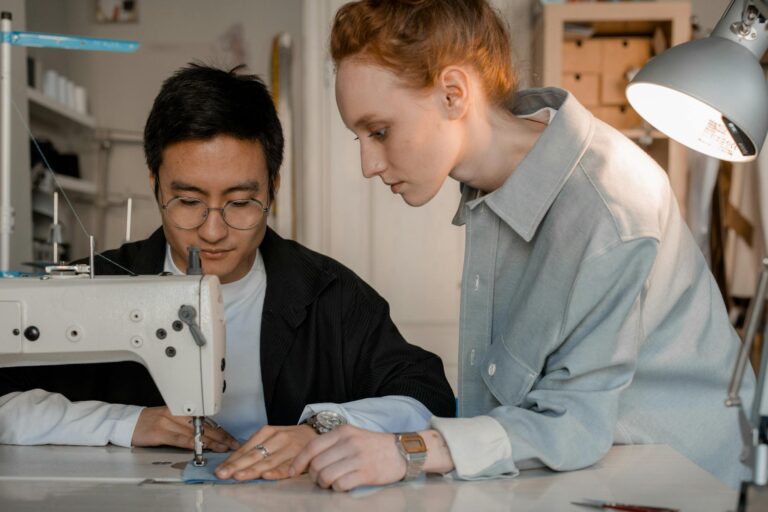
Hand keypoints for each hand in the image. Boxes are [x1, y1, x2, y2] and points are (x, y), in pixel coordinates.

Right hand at [131, 406, 238, 451]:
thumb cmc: (151, 421)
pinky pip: (179, 439)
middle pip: (203, 426)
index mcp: (181, 409)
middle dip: (220, 436)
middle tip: (233, 444)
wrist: (129, 422)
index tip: (231, 437)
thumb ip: (188, 424)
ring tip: (222, 448)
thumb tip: (209, 434)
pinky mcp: (160, 433)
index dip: (220, 430)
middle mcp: (176, 414)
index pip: (206, 420)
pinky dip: (192, 444)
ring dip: (210, 442)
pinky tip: (201, 448)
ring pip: (194, 433)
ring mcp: (168, 423)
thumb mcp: (172, 418)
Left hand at [215, 424, 318, 480]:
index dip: (233, 459)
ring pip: (268, 462)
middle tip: (224, 474)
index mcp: (268, 432)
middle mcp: (278, 439)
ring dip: (253, 470)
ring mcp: (289, 449)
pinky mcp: (300, 459)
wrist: (316, 433)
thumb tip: (233, 461)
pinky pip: (286, 468)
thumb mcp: (272, 435)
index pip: (247, 447)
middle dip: (237, 465)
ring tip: (239, 476)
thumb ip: (256, 446)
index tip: (220, 469)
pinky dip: (276, 472)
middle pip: (255, 454)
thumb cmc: (290, 437)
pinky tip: (266, 476)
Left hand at [289, 424, 406, 491]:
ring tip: (331, 482)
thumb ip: (331, 444)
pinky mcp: (366, 473)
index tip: (291, 472)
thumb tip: (307, 461)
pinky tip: (344, 484)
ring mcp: (358, 458)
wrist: (402, 451)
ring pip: (326, 476)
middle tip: (320, 478)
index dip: (298, 461)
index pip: (312, 447)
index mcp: (343, 431)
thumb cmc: (373, 446)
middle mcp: (349, 443)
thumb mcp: (352, 436)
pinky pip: (340, 485)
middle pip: (316, 464)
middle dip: (313, 476)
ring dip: (324, 483)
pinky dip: (337, 488)